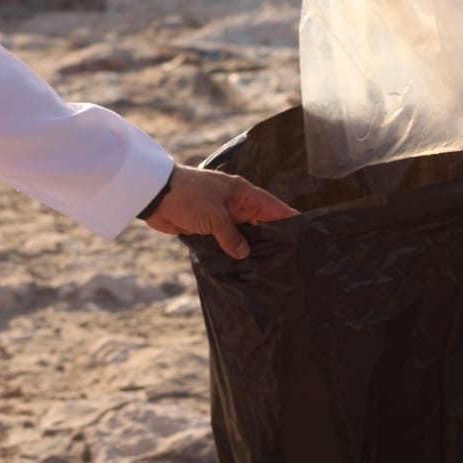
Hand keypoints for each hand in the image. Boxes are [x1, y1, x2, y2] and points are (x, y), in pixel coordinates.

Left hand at [144, 164, 296, 258]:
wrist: (156, 195)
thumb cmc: (188, 196)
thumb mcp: (214, 216)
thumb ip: (231, 236)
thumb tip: (245, 254)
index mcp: (242, 193)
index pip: (273, 207)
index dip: (289, 219)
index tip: (306, 233)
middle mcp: (236, 204)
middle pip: (261, 223)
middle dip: (272, 239)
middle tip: (288, 260)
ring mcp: (223, 216)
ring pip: (244, 234)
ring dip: (250, 248)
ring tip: (267, 268)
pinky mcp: (209, 228)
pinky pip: (227, 242)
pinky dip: (233, 252)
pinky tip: (242, 268)